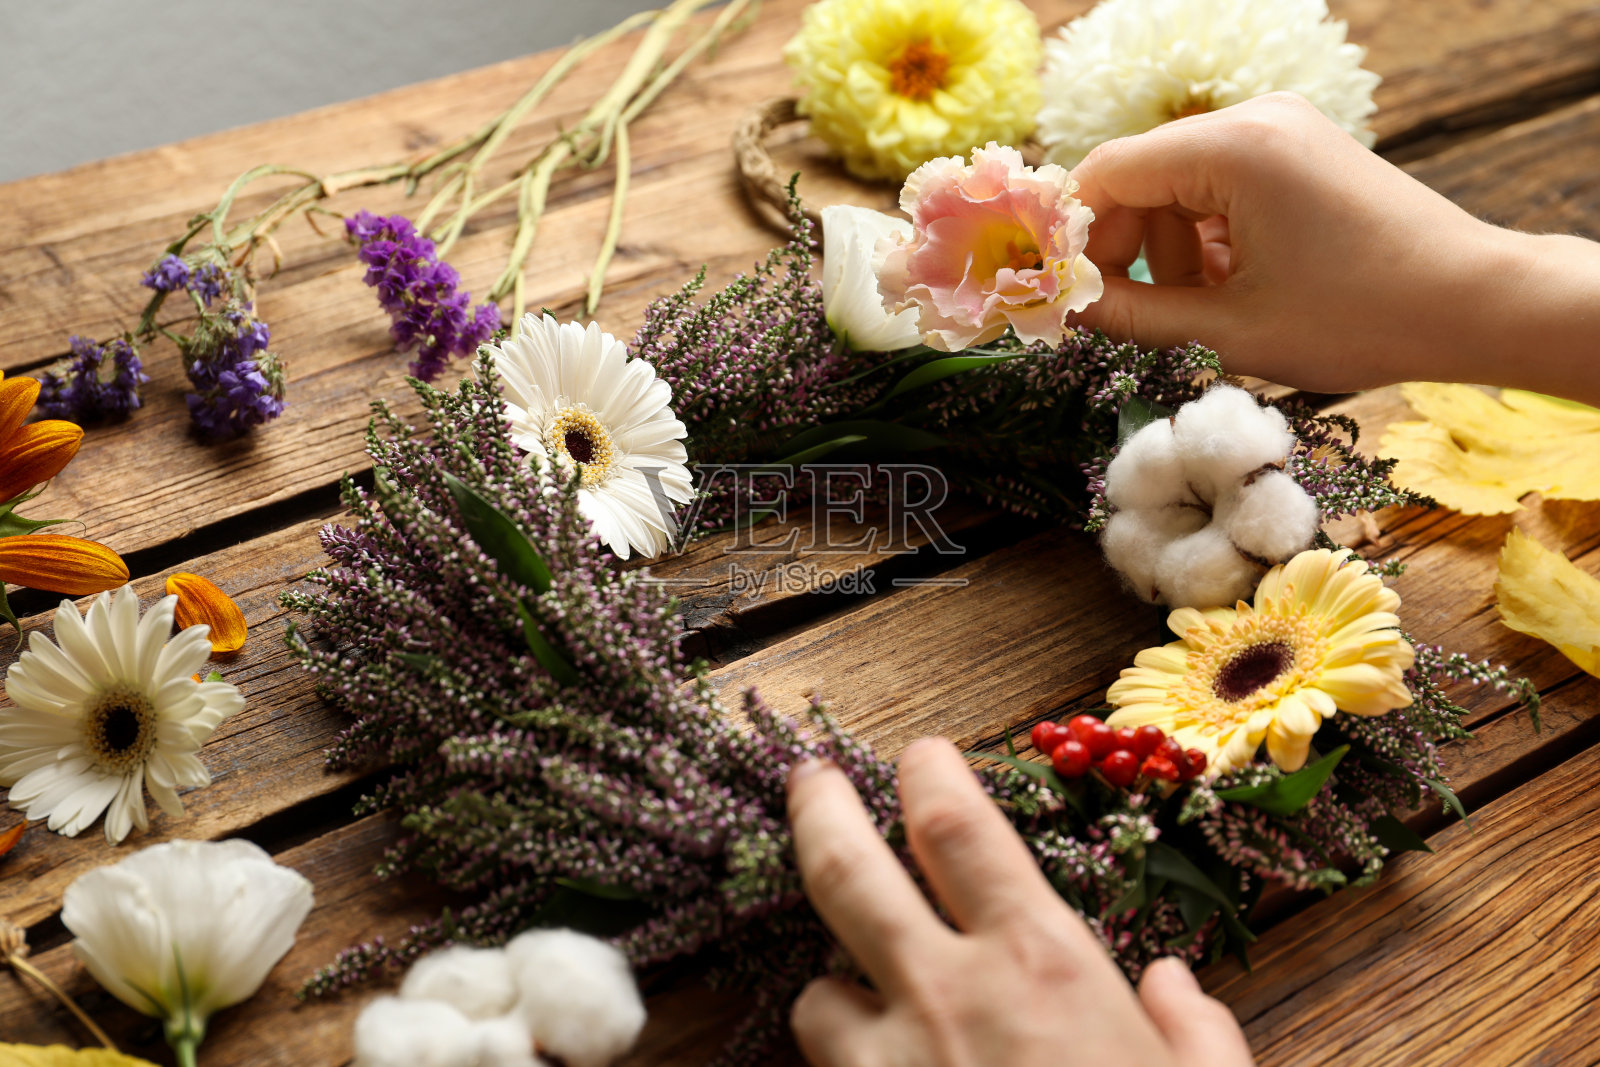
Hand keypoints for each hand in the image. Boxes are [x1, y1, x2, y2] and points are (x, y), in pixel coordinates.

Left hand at [786, 737, 1255, 1066]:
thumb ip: (1198, 1031)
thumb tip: (1178, 982)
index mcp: (1041, 965)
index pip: (961, 828)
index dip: (931, 774)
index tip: (919, 755)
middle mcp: (947, 997)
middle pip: (849, 872)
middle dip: (820, 811)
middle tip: (807, 778)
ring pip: (815, 992)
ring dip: (832, 984)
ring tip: (854, 990)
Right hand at [1067, 92, 1599, 404]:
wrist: (1475, 303)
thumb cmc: (1360, 317)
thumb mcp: (1230, 329)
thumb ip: (1133, 314)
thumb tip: (1066, 308)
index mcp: (1234, 147)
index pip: (1108, 171)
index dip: (1071, 233)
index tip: (1056, 290)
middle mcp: (1256, 118)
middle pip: (1141, 176)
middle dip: (1122, 248)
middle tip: (1122, 316)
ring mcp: (1283, 130)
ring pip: (1178, 186)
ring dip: (1166, 251)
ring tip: (1198, 312)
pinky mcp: (1301, 153)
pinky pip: (1220, 187)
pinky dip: (1207, 240)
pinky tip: (1230, 290)